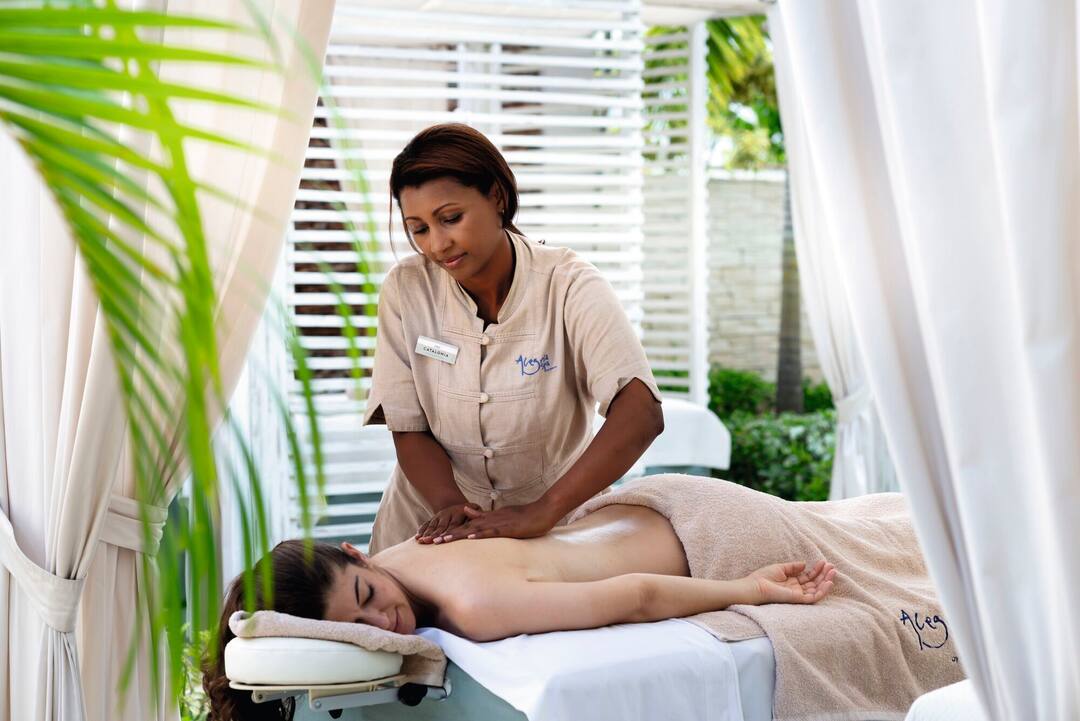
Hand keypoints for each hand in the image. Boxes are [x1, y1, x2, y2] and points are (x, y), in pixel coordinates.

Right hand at [415, 502, 480, 543]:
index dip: (449, 532)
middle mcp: (446, 514)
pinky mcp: (433, 519)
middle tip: (430, 542)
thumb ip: (477, 514)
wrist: (456, 503)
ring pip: (432, 525)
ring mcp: (438, 516)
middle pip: (440, 526)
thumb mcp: (475, 509)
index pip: (453, 524)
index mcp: (458, 512)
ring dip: (426, 534)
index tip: (445, 539)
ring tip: (422, 541)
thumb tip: (479, 515)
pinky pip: (426, 524)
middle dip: (435, 535)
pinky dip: (421, 531)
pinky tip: (417, 537)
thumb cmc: (470, 511)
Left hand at [433, 500, 558, 542]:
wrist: (544, 510)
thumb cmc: (525, 516)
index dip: (446, 533)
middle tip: (426, 542)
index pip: (463, 527)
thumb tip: (466, 511)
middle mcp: (488, 520)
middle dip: (443, 536)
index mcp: (487, 519)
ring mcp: (498, 523)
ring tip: (439, 541)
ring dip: (455, 536)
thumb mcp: (500, 515)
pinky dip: (479, 534)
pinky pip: (491, 531)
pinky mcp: (508, 528)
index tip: (431, 539)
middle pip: (462, 529)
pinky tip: (468, 538)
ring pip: (472, 530)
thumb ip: (483, 515)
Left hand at [745, 560, 836, 604]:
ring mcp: (798, 595)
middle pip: (815, 582)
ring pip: (816, 590)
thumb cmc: (763, 578)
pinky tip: (828, 582)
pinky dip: (822, 591)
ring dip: (826, 581)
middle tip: (832, 566)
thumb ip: (793, 567)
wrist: (755, 586)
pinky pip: (814, 597)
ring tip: (833, 572)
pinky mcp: (798, 600)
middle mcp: (797, 589)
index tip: (823, 562)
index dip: (817, 570)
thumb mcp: (780, 568)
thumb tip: (805, 564)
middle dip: (824, 574)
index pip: (808, 576)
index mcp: (792, 582)